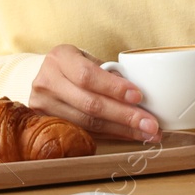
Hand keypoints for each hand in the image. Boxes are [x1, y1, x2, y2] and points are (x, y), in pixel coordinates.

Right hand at [31, 44, 158, 142]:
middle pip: (89, 104)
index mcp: (60, 58)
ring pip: (88, 123)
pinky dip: (111, 135)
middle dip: (124, 116)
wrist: (47, 77)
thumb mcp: (89, 58)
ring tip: (147, 134)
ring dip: (122, 130)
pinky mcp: (47, 124)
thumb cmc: (76, 66)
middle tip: (151, 124)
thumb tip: (142, 96)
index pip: (87, 76)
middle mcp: (47, 82)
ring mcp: (43, 106)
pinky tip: (129, 135)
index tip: (139, 97)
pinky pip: (85, 133)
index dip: (114, 88)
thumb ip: (110, 73)